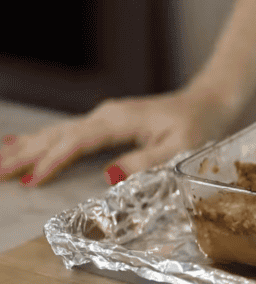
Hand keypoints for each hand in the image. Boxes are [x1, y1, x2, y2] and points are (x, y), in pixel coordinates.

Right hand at [0, 90, 233, 186]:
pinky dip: (40, 140)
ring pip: (56, 133)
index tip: (31, 180)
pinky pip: (66, 133)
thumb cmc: (199, 126)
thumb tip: (108, 175)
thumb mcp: (180, 148)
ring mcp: (103, 117)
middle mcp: (105, 115)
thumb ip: (145, 160)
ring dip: (26, 147)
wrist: (208, 103)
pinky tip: (19, 143)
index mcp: (119, 121)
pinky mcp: (106, 122)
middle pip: (57, 136)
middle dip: (25, 154)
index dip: (54, 161)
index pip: (77, 142)